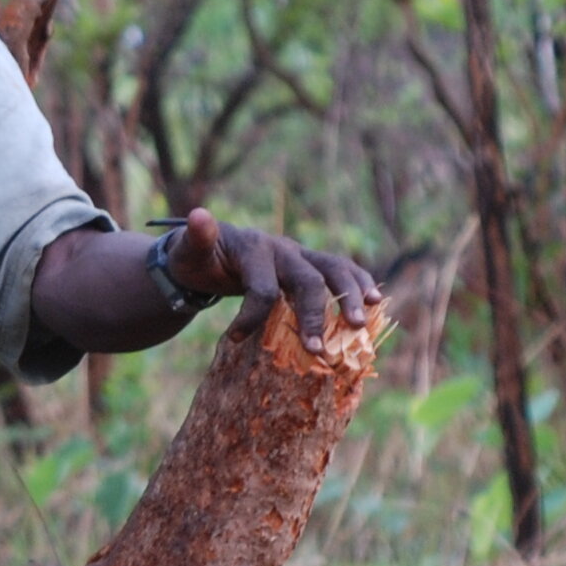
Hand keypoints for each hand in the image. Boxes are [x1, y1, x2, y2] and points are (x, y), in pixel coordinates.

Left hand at [168, 208, 381, 340]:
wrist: (212, 249)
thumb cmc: (199, 257)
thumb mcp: (189, 251)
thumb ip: (196, 238)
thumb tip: (198, 215)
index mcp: (254, 249)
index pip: (262, 287)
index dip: (251, 316)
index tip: (235, 338)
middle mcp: (283, 249)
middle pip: (307, 279)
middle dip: (313, 314)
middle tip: (316, 350)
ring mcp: (300, 255)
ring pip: (333, 270)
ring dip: (349, 297)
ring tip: (360, 326)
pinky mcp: (310, 264)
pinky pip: (340, 271)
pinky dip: (360, 283)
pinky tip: (376, 302)